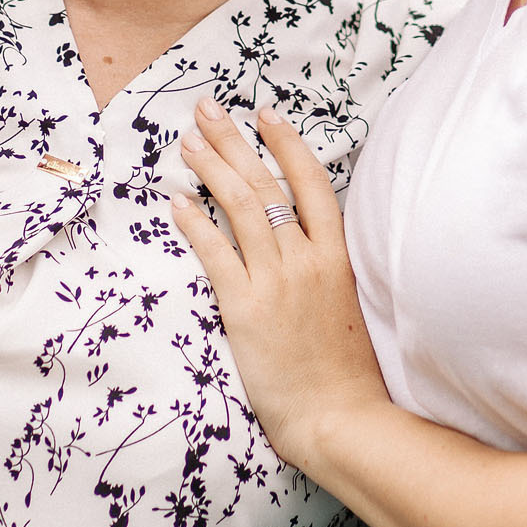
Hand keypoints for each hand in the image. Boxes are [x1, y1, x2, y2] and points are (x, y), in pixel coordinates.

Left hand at [169, 98, 392, 471]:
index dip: (287, 142)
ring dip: (210, 168)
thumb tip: (304, 240)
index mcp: (337, 256)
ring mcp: (277, 282)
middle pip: (267, 182)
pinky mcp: (247, 309)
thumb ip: (328, 267)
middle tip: (206, 108)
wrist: (342, 419)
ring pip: (241, 207)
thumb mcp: (349, 305)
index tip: (265, 112)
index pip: (312, 182)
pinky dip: (194, 223)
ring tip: (186, 143)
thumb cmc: (346, 372)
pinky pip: (215, 254)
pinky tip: (176, 201)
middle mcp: (307, 259)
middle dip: (234, 139)